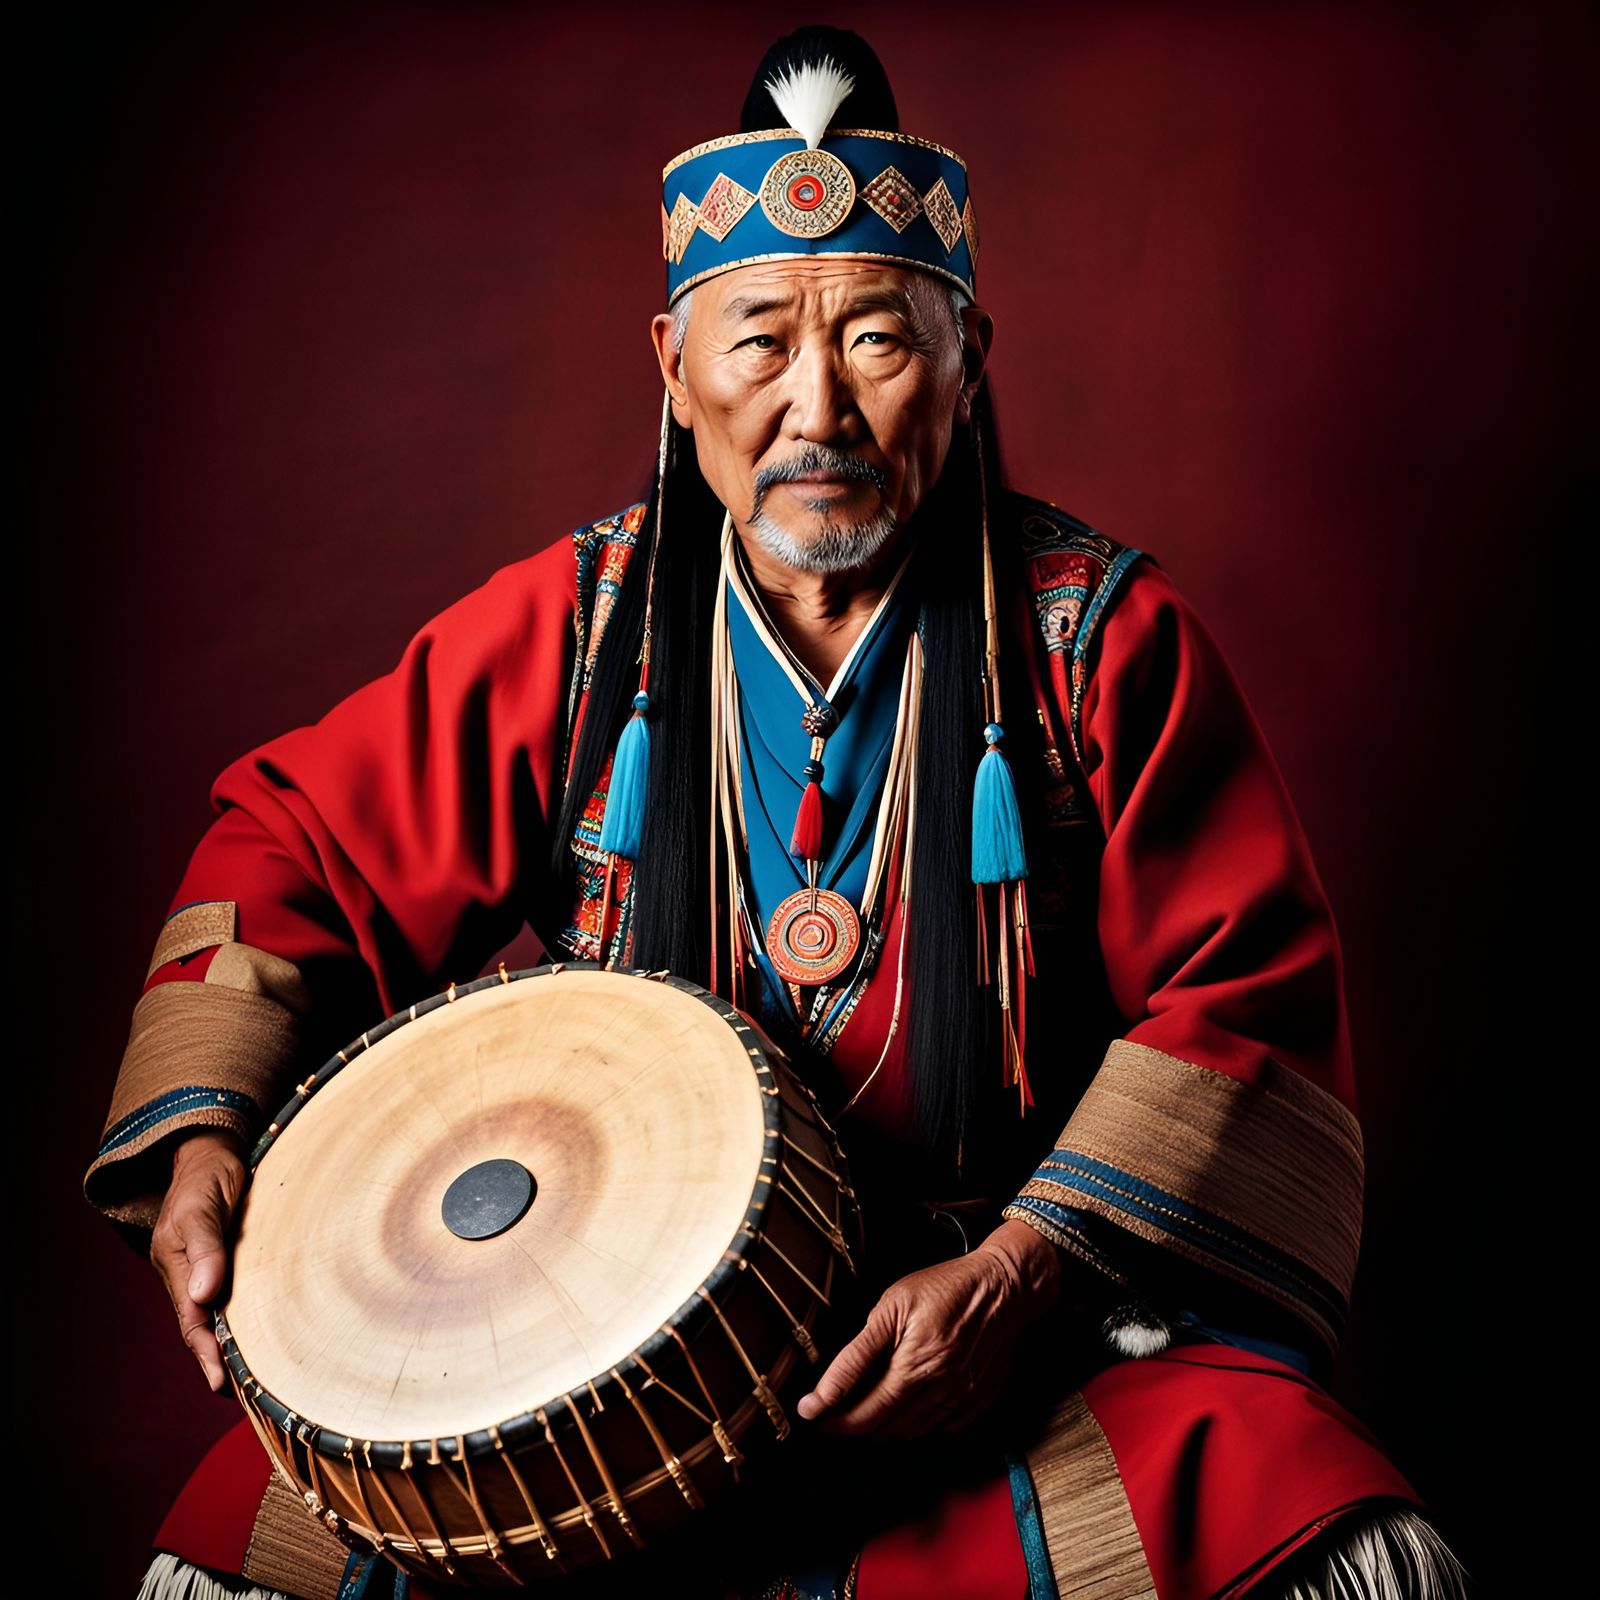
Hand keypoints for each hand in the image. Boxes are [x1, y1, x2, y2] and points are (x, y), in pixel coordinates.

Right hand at [150, 1130, 248, 1391]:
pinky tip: (264, 1334)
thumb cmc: (207, 1177)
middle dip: (219, 1362)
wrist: (211, 1154)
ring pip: (217, 1316)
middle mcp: (190, 1275)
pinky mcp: (226, 1261)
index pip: (192, 1322)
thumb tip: (203, 1293)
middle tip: (246, 1394)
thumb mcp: (202, 1206)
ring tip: (258, 1378)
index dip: (206, 1354)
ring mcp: (208, 1270)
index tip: (220, 1383)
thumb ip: (204, 1246)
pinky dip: (242, 1321)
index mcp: (177, 1267)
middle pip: (203, 1328)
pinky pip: (232, 1298)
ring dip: (233, 1345)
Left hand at [795, 1219, 1064, 1437]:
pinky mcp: (979, 1401)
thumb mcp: (892, 1307)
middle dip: (853, 1424)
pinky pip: (940, 1428)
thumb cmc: (946, 1287)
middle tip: (831, 1410)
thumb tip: (823, 1392)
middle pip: (884, 1429)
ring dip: (883, 1424)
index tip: (811, 1414)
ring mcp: (962, 1402)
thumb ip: (856, 1355)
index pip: (864, 1416)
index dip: (833, 1420)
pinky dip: (918, 1422)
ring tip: (865, 1402)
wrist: (1005, 1286)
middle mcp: (938, 1395)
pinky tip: (907, 1400)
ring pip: (910, 1432)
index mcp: (914, 1371)